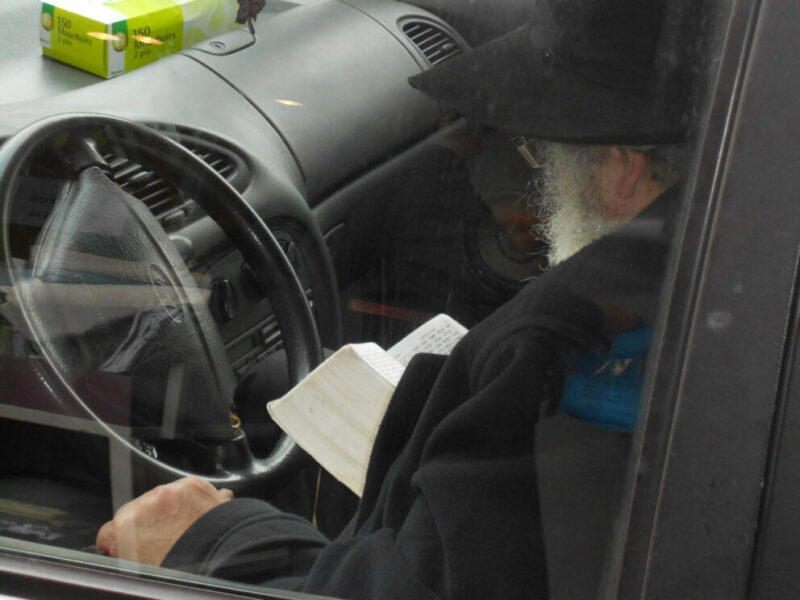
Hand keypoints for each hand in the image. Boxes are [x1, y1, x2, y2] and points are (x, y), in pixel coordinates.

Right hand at [96, 476, 232, 565]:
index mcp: (124, 527)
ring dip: (171, 510)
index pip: (109, 532)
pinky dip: (193, 501)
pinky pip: (188, 491)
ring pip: (164, 498)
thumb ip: (126, 555)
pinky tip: (199, 518)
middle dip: (148, 523)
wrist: (218, 557)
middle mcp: (145, 504)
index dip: (120, 543)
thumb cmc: (182, 570)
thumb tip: (124, 553)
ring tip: (185, 530)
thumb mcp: (141, 569)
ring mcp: (170, 492)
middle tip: (164, 540)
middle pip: (138, 511)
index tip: (129, 547)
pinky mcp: (193, 485)